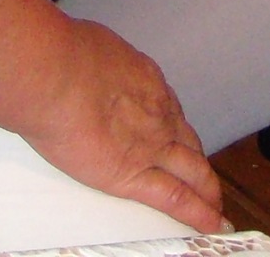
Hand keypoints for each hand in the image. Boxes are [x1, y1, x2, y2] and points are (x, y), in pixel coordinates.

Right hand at [22, 17, 225, 234]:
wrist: (55, 76)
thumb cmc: (63, 56)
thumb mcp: (91, 47)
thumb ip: (96, 63)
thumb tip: (85, 61)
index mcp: (147, 80)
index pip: (169, 110)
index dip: (176, 128)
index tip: (177, 136)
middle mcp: (158, 113)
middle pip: (188, 142)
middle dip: (198, 161)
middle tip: (205, 176)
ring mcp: (152, 145)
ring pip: (192, 171)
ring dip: (206, 189)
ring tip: (214, 204)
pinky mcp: (135, 175)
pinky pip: (176, 198)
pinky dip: (197, 213)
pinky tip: (210, 223)